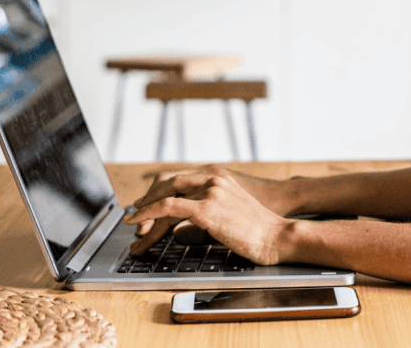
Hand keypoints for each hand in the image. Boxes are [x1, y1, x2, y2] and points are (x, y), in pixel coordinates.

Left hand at [124, 170, 290, 263]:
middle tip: (135, 216)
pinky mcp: (207, 209)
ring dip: (145, 214)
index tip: (147, 203)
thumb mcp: (232, 212)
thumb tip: (182, 227)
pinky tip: (139, 226)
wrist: (277, 234)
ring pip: (165, 197)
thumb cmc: (259, 229)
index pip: (179, 177)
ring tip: (133, 229)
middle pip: (168, 182)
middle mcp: (213, 178)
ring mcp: (210, 191)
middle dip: (148, 200)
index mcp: (219, 177)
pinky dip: (148, 215)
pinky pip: (168, 208)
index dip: (159, 190)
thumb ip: (209, 211)